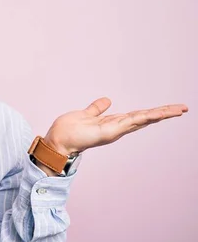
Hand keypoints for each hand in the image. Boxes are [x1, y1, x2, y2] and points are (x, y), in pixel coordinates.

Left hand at [44, 97, 188, 155]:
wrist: (58, 140)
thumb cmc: (69, 130)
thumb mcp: (87, 114)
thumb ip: (97, 108)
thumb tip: (107, 100)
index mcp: (113, 123)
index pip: (137, 115)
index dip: (153, 112)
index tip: (168, 108)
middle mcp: (117, 128)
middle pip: (145, 118)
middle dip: (164, 113)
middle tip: (183, 108)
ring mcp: (115, 130)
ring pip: (143, 119)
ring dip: (161, 114)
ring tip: (179, 109)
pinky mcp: (110, 131)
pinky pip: (130, 122)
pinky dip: (145, 117)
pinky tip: (158, 114)